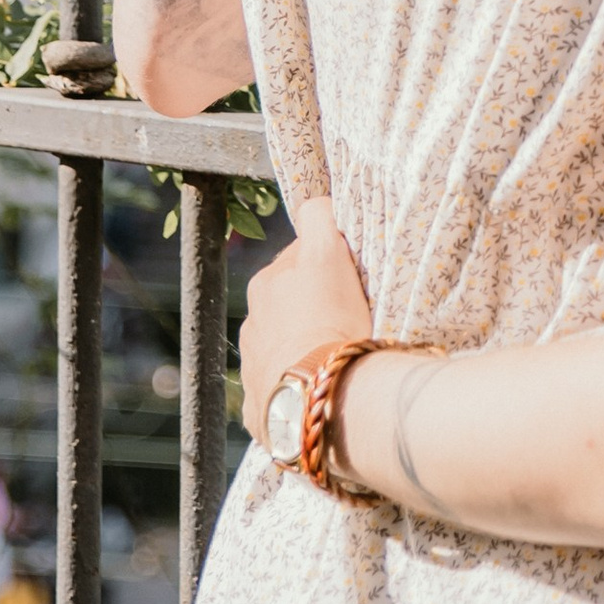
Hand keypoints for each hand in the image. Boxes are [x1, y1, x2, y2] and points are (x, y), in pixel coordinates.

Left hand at [237, 197, 373, 432]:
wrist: (317, 397)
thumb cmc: (334, 324)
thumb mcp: (330, 257)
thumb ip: (319, 222)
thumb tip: (315, 206)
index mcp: (273, 276)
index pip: (304, 248)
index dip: (329, 254)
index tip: (348, 269)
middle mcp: (257, 310)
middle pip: (290, 289)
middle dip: (312, 294)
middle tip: (347, 312)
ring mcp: (254, 354)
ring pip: (280, 332)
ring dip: (300, 335)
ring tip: (333, 352)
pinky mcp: (254, 395)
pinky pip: (277, 377)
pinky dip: (292, 375)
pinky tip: (315, 384)